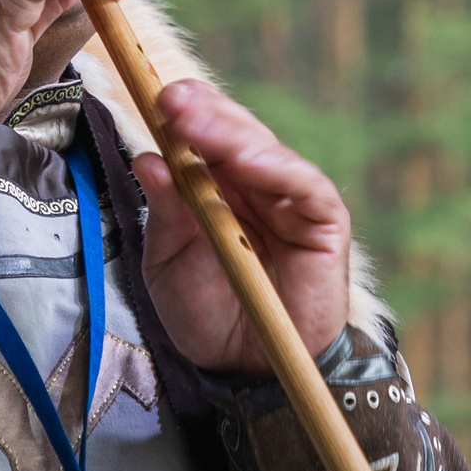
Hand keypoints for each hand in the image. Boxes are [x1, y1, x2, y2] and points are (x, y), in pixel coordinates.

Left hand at [131, 79, 350, 377]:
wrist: (248, 372)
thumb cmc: (208, 315)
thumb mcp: (169, 264)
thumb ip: (164, 213)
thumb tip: (146, 158)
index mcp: (216, 187)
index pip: (203, 137)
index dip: (182, 114)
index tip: (154, 97)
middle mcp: (254, 185)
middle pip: (232, 133)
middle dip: (201, 112)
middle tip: (169, 98)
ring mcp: (290, 199)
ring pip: (265, 149)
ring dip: (229, 131)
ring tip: (194, 120)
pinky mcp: (323, 220)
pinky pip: (304, 183)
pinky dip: (275, 167)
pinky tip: (245, 160)